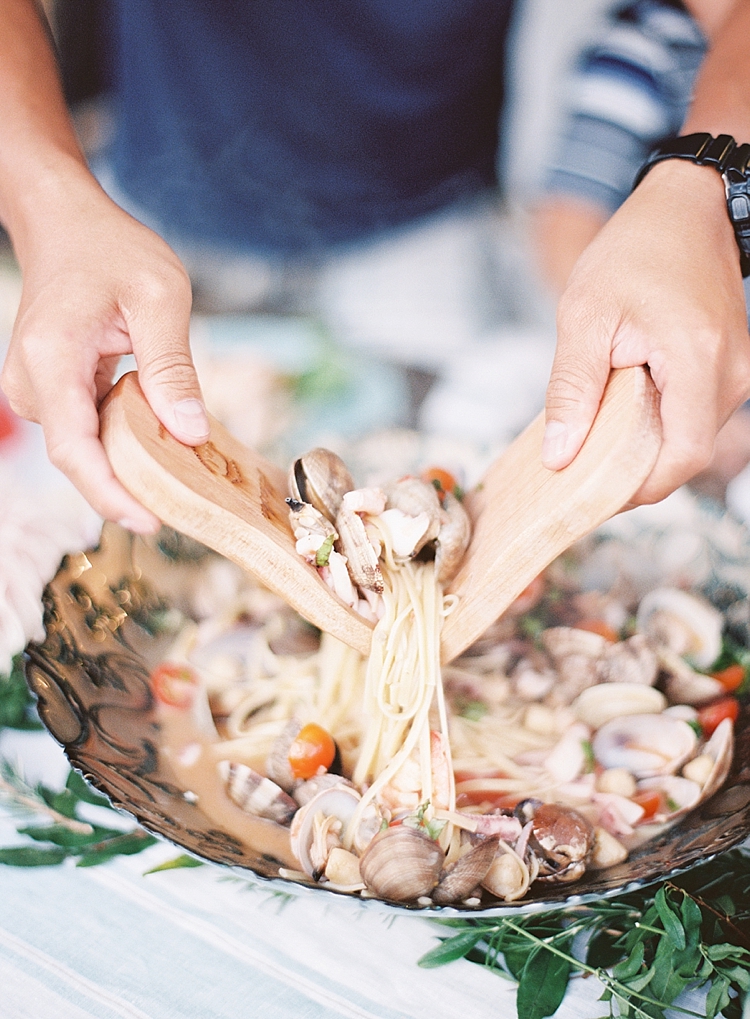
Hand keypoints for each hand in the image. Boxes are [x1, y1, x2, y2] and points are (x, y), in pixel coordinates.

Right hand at [1, 178, 208, 529]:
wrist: (65, 221)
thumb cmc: (111, 249)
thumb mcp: (159, 297)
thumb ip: (173, 367)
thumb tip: (190, 433)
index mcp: (51, 359)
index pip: (74, 450)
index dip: (111, 494)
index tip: (151, 521)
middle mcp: (30, 380)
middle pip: (79, 458)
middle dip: (129, 488)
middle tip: (188, 509)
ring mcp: (35, 387)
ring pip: (84, 447)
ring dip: (129, 464)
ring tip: (184, 475)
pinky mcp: (49, 388)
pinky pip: (86, 429)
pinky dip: (122, 441)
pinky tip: (161, 444)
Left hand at [541, 159, 749, 504]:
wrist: (684, 208)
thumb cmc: (634, 252)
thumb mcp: (584, 316)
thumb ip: (572, 389)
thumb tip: (560, 456)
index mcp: (700, 360)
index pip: (682, 458)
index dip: (637, 488)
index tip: (592, 493)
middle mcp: (733, 373)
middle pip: (686, 455)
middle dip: (634, 470)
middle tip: (581, 467)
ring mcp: (739, 372)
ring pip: (690, 437)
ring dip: (644, 446)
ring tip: (595, 433)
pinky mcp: (731, 368)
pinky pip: (694, 415)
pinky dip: (658, 423)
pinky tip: (620, 411)